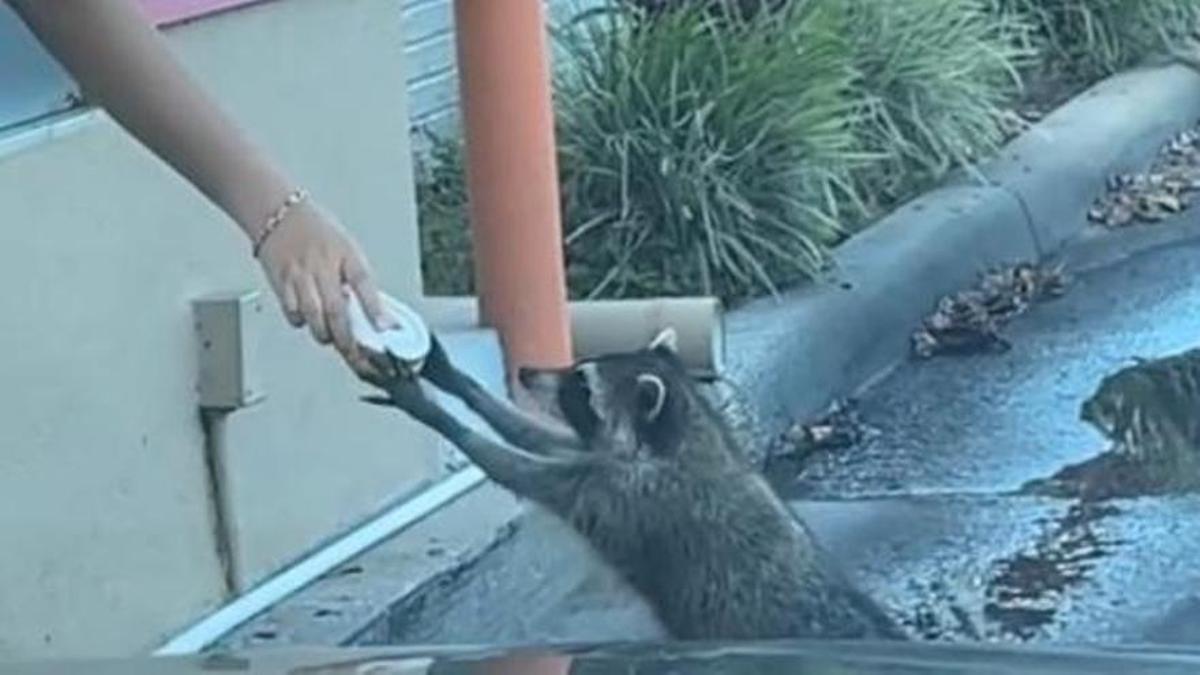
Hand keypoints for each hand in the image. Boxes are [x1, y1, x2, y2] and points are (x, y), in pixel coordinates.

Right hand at [255, 198, 395, 370]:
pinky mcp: (281, 282)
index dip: (375, 309)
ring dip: (326, 334)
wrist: (279, 213)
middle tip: (360, 358)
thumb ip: (360, 280)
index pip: (364, 284)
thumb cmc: (317, 232)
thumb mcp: (348, 249)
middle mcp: (322, 265)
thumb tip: (377, 313)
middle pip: (336, 309)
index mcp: (345, 254)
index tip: (385, 330)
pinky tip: (309, 320)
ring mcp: (300, 275)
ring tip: (333, 338)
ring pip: (313, 316)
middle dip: (349, 339)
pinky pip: (292, 312)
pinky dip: (302, 323)